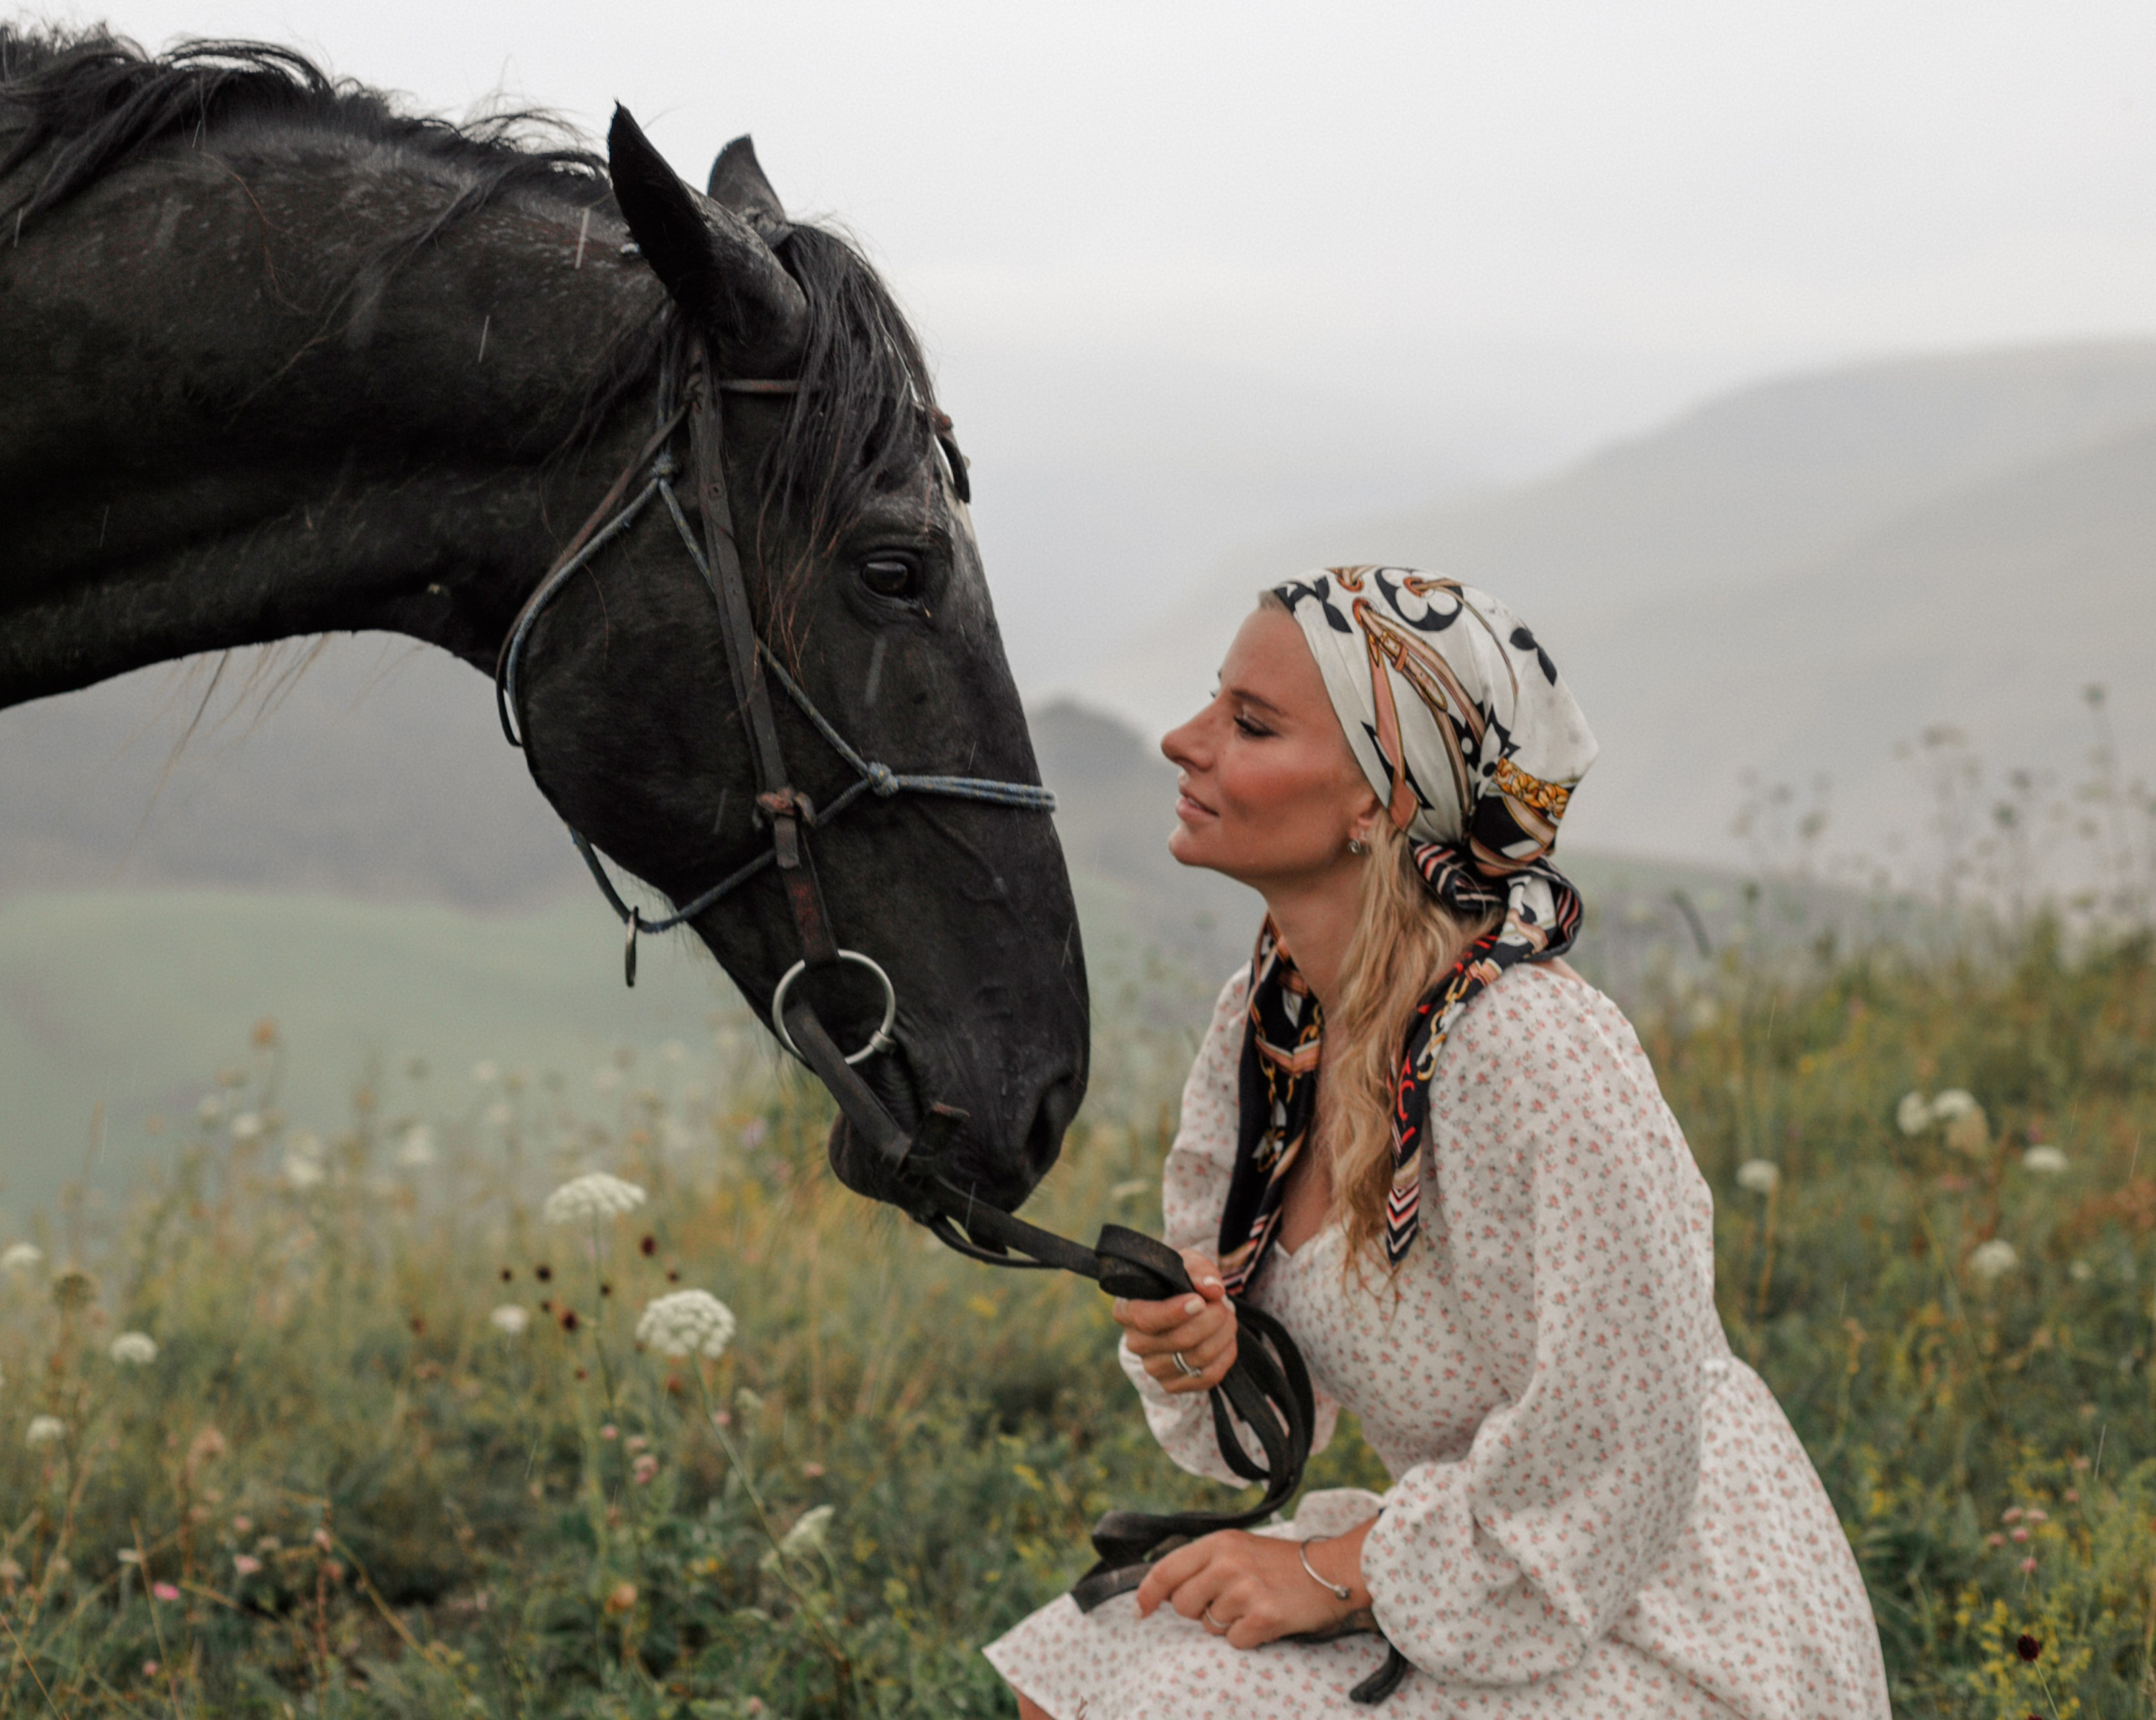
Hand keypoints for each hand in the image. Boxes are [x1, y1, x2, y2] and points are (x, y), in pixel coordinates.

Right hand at [1112, 1248, 1235, 1393]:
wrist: (1177, 1312)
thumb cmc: (1176, 1283)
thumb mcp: (1184, 1265)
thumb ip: (1198, 1271)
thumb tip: (1213, 1289)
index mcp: (1127, 1310)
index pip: (1146, 1318)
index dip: (1174, 1312)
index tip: (1200, 1301)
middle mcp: (1135, 1342)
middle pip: (1179, 1339)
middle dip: (1212, 1319)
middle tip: (1225, 1304)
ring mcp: (1153, 1367)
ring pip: (1198, 1357)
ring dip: (1223, 1334)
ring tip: (1228, 1317)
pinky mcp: (1173, 1385)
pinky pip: (1208, 1376)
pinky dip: (1225, 1355)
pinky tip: (1226, 1339)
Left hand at [1135, 1526, 1370, 1647]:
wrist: (1332, 1571)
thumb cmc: (1282, 1563)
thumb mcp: (1239, 1548)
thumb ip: (1205, 1563)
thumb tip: (1167, 1590)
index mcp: (1219, 1543)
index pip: (1166, 1570)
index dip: (1148, 1594)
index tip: (1140, 1611)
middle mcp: (1227, 1564)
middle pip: (1183, 1605)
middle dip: (1198, 1611)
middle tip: (1227, 1602)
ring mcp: (1245, 1590)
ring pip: (1209, 1626)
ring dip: (1226, 1624)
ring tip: (1253, 1606)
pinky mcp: (1262, 1617)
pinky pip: (1233, 1641)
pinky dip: (1247, 1637)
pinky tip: (1265, 1620)